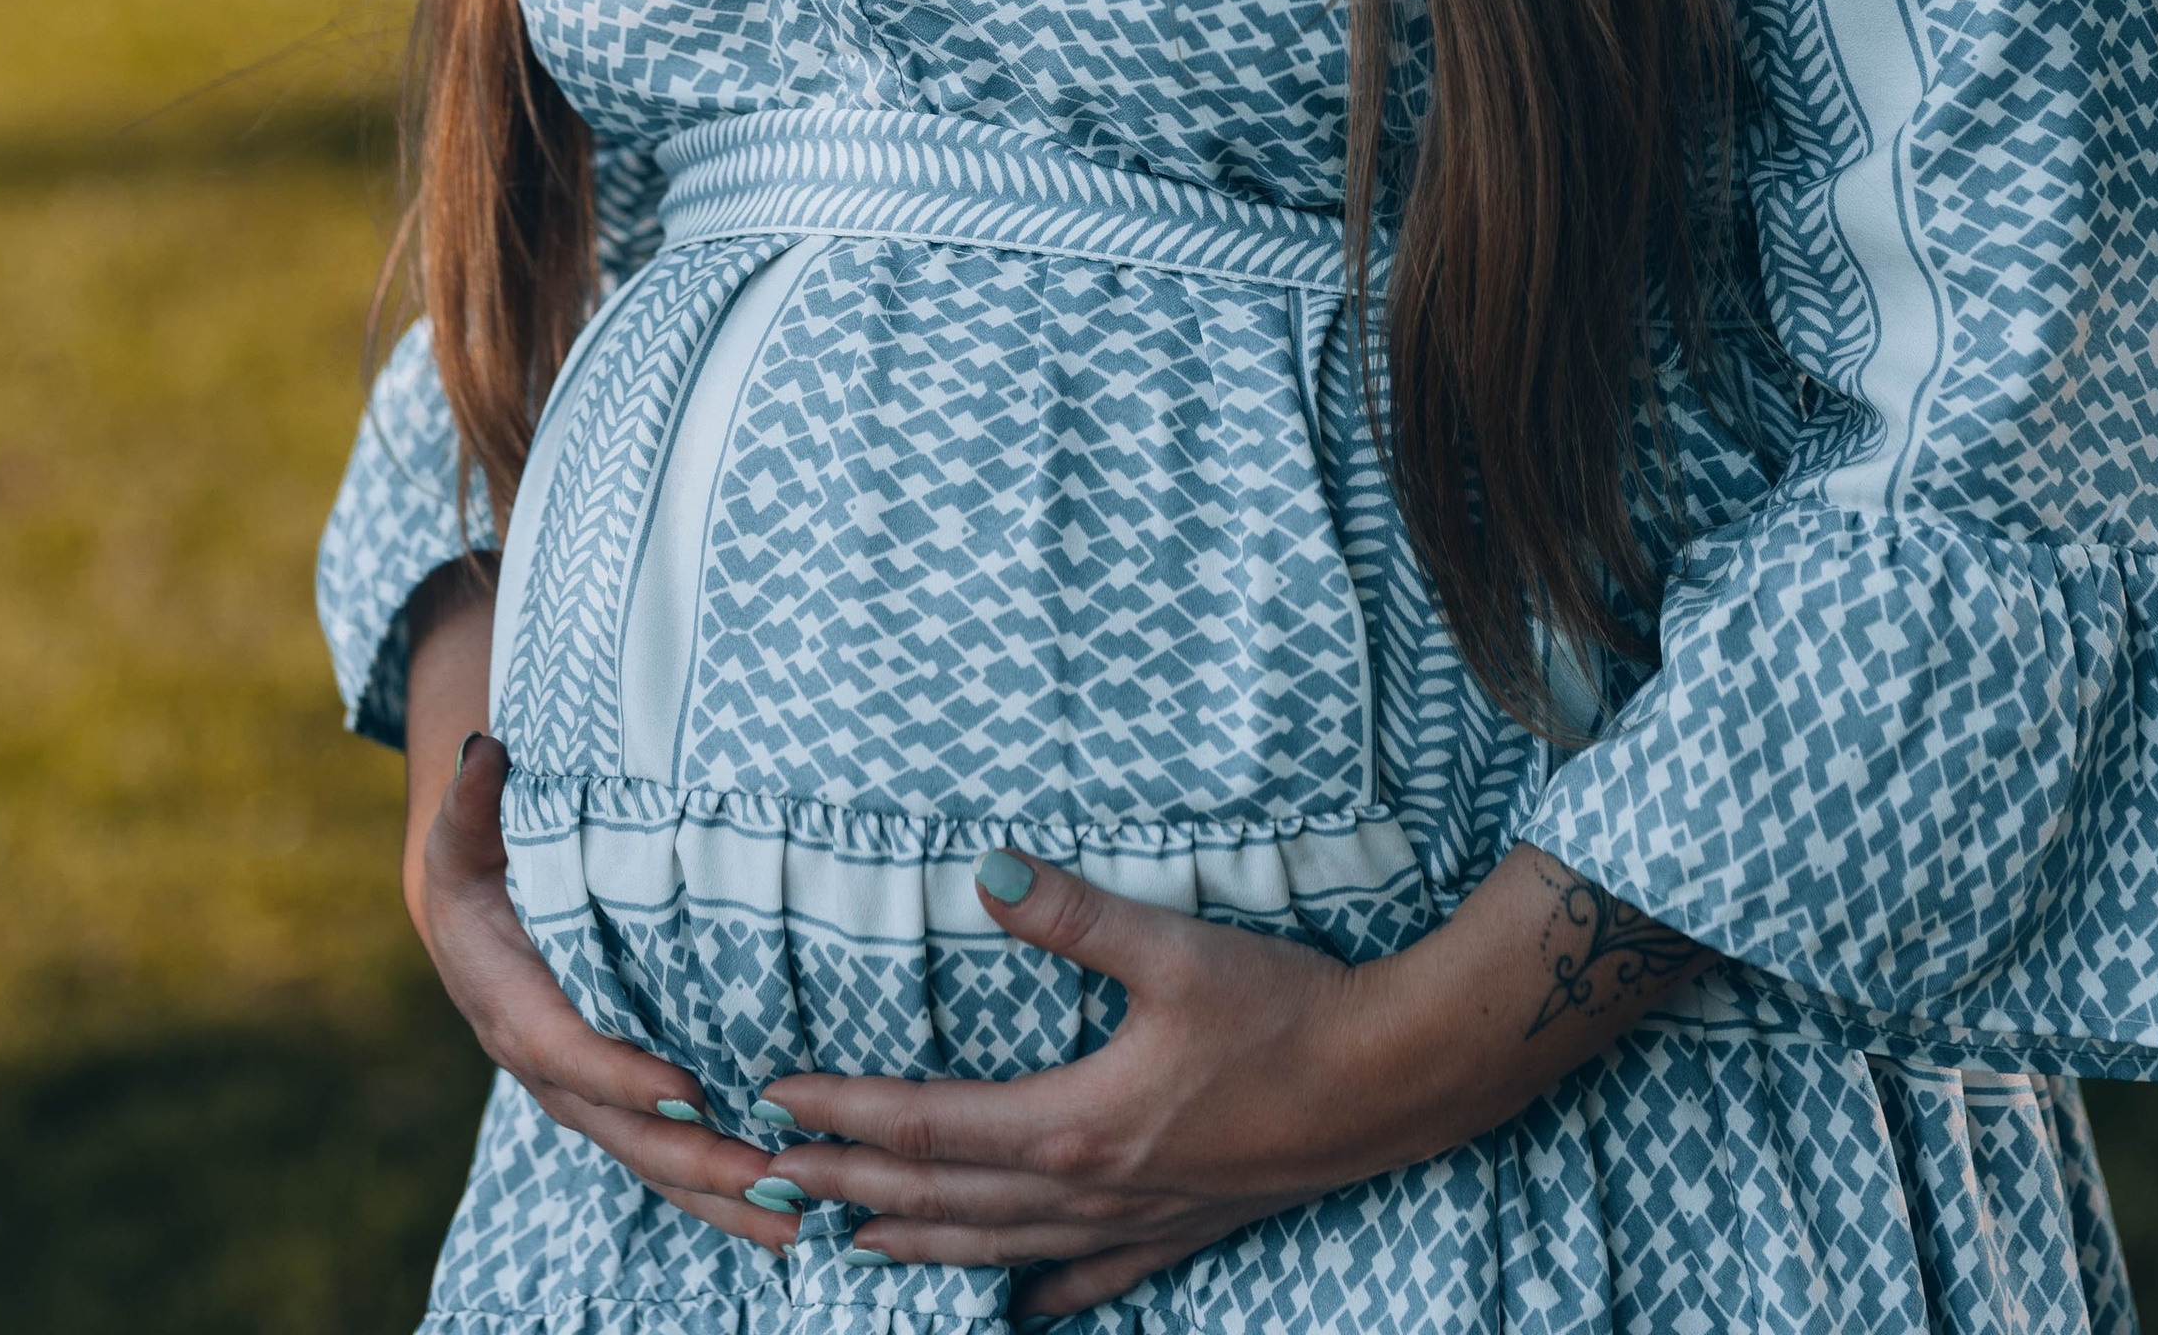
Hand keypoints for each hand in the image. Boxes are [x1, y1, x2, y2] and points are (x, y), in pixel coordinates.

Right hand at [399, 577, 789, 1250]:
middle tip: (771, 1179)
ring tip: (798, 1224)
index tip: (686, 1089)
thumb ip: (474, 800)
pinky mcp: (616, 1101)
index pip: (570, 1051)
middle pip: (623, 1130)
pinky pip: (664, 1156)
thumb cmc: (479, 862)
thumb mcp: (466, 830)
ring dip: (720, 1197)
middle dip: (694, 1160)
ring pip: (650, 1161)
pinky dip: (716, 1190)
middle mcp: (548, 1066)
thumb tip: (485, 755)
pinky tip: (781, 1212)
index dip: (623, 1074)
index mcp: (512, 1004)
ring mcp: (583, 1095)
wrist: (467, 917)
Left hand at [761, 841, 1698, 1318]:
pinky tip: (1015, 1308)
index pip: (927, 1130)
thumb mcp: (1173, 946)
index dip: (845, 1119)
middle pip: (940, 1205)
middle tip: (765, 1188)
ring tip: (844, 1250)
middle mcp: (1086, 1190)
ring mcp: (1133, 1222)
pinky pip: (1087, 1279)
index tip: (775, 1106)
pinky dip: (1033, 1291)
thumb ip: (1071, 912)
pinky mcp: (1181, 1229)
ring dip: (912, 1250)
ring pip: (995, 1252)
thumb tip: (984, 867)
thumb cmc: (1284, 1009)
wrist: (1391, 1082)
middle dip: (847, 1196)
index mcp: (1071, 1125)